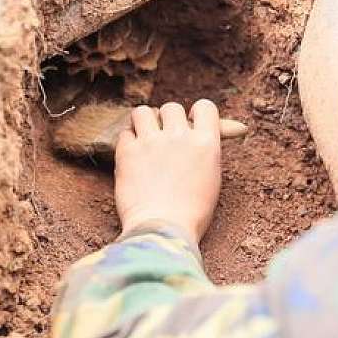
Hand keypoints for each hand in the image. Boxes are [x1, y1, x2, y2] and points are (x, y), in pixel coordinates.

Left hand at [114, 100, 221, 241]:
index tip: (191, 126)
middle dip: (167, 120)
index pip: (205, 106)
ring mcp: (152, 142)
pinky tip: (133, 156)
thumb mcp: (212, 179)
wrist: (163, 231)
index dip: (196, 114)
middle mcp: (180, 136)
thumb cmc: (192, 213)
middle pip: (171, 107)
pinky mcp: (127, 152)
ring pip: (143, 111)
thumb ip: (207, 151)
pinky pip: (125, 132)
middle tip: (164, 138)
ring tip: (145, 138)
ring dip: (144, 122)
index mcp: (207, 142)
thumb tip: (204, 134)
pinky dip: (128, 141)